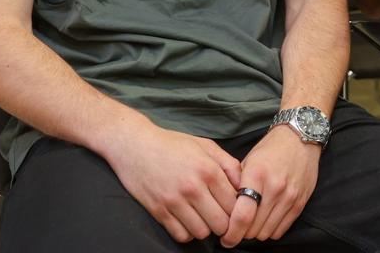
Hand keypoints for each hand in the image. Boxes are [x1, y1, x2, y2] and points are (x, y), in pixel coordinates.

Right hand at [102, 123, 241, 243]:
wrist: (135, 146)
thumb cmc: (173, 144)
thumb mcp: (205, 145)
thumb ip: (228, 164)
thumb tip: (244, 185)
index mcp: (209, 170)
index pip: (235, 203)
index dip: (238, 208)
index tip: (234, 208)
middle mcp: (193, 187)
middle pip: (222, 223)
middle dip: (225, 223)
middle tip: (221, 216)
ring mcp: (174, 201)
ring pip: (202, 232)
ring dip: (206, 228)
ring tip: (204, 217)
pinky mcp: (159, 211)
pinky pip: (181, 235)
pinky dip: (188, 232)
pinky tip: (188, 220)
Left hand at [221, 125, 322, 246]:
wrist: (300, 139)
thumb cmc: (270, 149)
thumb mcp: (248, 161)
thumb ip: (236, 185)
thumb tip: (223, 211)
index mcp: (257, 174)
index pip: (243, 215)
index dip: (231, 232)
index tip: (225, 238)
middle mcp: (275, 187)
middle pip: (253, 228)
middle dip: (241, 232)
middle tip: (237, 228)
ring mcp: (289, 196)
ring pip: (266, 232)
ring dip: (255, 232)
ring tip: (251, 223)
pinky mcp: (300, 202)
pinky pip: (280, 230)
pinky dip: (270, 230)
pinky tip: (265, 220)